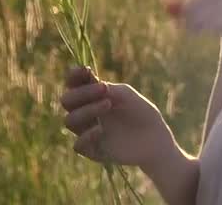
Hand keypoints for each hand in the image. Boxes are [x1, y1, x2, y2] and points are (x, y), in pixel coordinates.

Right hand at [59, 66, 173, 168]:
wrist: (155, 139)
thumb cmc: (140, 112)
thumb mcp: (125, 95)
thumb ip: (106, 88)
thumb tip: (87, 78)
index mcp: (91, 97)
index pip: (73, 84)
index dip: (74, 76)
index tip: (85, 70)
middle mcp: (85, 113)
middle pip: (66, 101)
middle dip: (82, 93)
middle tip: (103, 89)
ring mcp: (86, 132)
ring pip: (69, 121)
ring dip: (87, 110)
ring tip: (108, 104)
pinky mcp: (92, 151)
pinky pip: (77, 145)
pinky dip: (87, 135)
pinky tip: (102, 130)